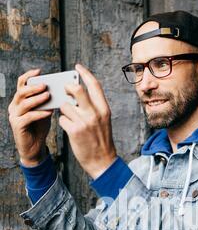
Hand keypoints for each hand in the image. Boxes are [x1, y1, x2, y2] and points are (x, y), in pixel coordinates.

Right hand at [8, 68, 52, 165]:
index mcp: (19, 100)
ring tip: (48, 96)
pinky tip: (49, 112)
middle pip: (21, 92)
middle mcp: (14, 106)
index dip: (29, 76)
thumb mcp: (44, 112)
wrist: (34, 147)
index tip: (39, 71)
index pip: (21, 84)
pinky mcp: (17, 126)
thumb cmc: (39, 128)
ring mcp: (14, 116)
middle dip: (34, 87)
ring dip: (37, 99)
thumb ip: (47, 102)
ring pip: (24, 103)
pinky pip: (28, 117)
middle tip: (45, 85)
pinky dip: (39, 113)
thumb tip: (58, 91)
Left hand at [58, 63, 117, 178]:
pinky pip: (62, 119)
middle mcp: (95, 114)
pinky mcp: (74, 132)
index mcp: (104, 109)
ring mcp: (84, 122)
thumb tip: (77, 94)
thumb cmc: (101, 141)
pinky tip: (69, 128)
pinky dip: (63, 122)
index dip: (84, 73)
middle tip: (65, 90)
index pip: (94, 85)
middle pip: (77, 90)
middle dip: (68, 88)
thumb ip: (93, 107)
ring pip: (65, 106)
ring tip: (70, 118)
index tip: (77, 67)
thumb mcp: (103, 121)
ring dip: (64, 110)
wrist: (103, 162)